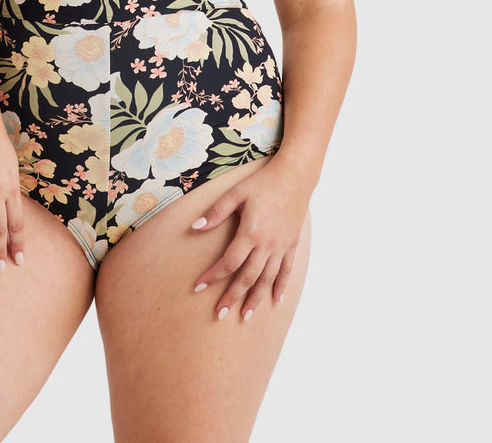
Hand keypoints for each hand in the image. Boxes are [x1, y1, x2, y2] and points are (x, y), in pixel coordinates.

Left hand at [191, 156, 311, 321]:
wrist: (295, 176)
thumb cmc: (262, 183)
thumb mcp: (236, 193)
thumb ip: (216, 212)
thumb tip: (195, 227)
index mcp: (250, 233)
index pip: (228, 262)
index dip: (212, 276)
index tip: (198, 287)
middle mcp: (267, 244)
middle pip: (247, 277)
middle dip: (232, 297)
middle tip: (219, 313)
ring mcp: (281, 246)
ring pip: (267, 279)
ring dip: (255, 298)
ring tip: (245, 316)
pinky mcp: (291, 244)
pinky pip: (287, 270)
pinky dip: (281, 286)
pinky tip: (276, 300)